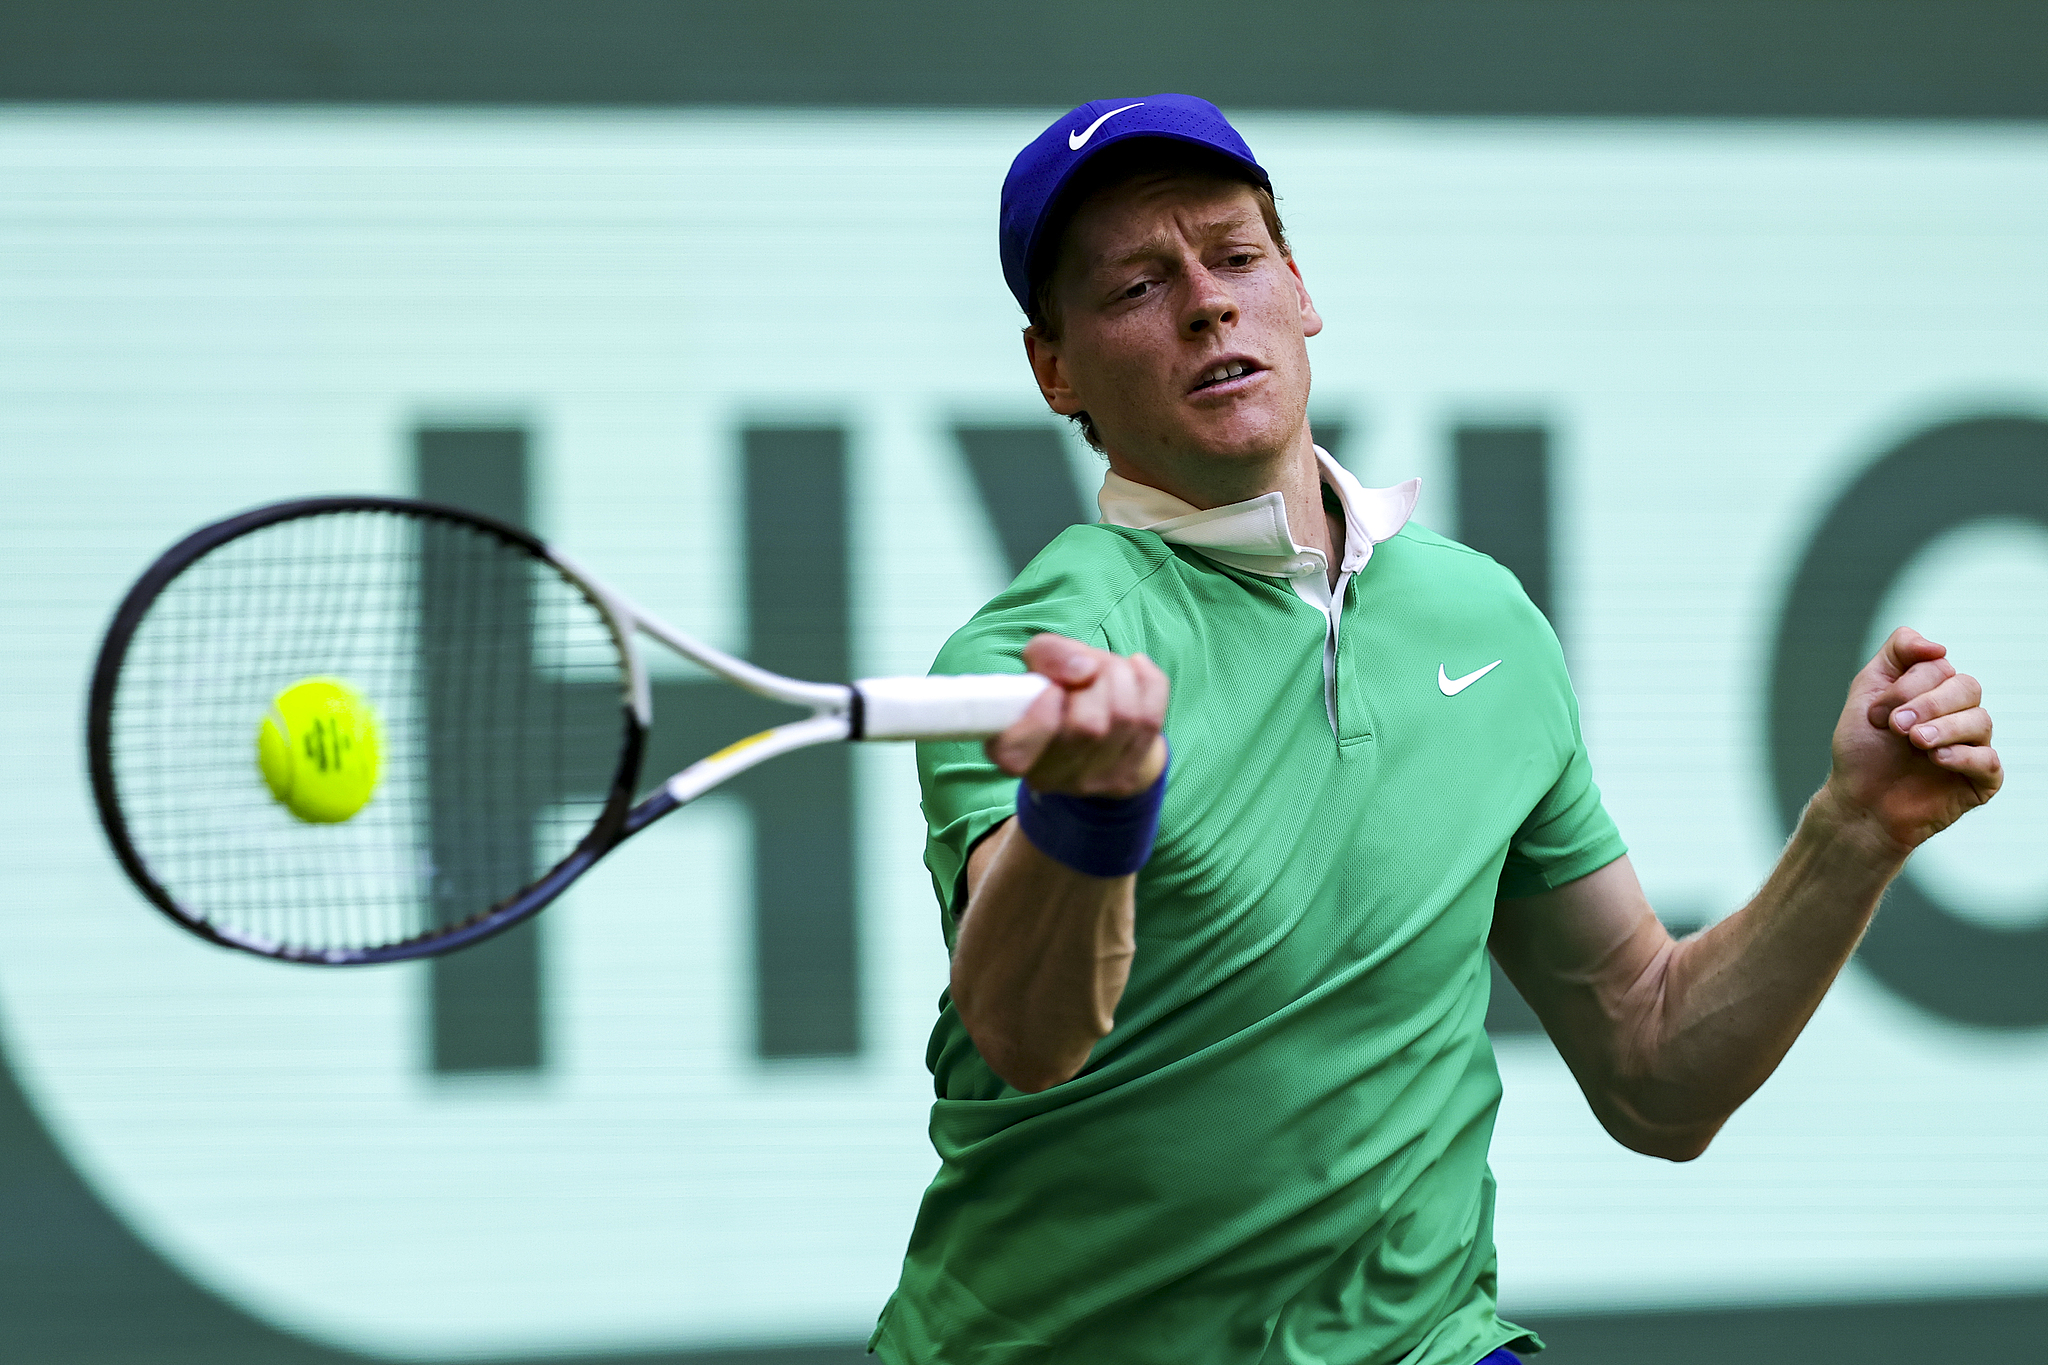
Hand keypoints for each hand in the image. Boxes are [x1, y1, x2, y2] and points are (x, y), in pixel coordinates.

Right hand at [986, 634, 1167, 798]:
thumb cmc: (1059, 692)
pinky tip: (1134, 673)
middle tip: (1089, 668)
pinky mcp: (1126, 778)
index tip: (1053, 689)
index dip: (1040, 717)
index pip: (1015, 753)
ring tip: (1109, 669)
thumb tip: (1085, 669)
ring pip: (1124, 718)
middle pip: (1087, 725)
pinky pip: (1152, 718)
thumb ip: (1049, 655)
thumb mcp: (1039, 664)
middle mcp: (1048, 776)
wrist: (1098, 726)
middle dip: (1096, 678)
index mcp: (1011, 751)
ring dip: (1121, 676)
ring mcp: (1091, 782)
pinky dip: (1147, 683)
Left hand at [1822, 627, 2000, 852]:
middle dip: (1927, 703)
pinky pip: (1989, 760)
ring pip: (1981, 720)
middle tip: (1896, 727)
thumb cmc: (1863, 750)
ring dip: (1943, 728)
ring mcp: (1973, 745)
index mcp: (1933, 690)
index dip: (1905, 685)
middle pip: (1967, 686)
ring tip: (1915, 744)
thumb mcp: (1867, 691)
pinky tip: (1936, 760)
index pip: (1939, 666)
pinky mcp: (1982, 779)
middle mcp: (1958, 713)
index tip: (1875, 714)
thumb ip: (1897, 654)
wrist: (1859, 801)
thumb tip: (1938, 646)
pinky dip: (1962, 756)